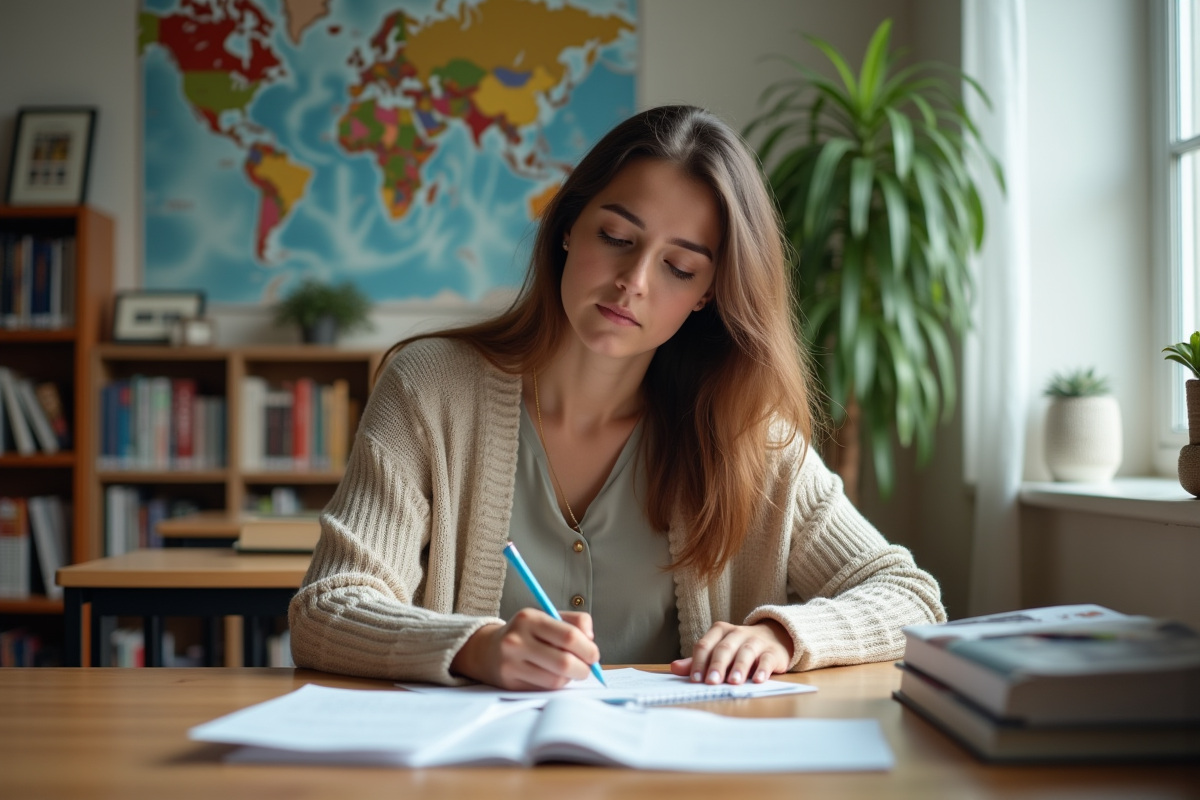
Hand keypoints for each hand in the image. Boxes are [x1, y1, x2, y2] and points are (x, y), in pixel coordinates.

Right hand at [450, 609, 599, 689]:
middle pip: (565, 662)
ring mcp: (511, 663)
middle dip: (583, 669)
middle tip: (586, 668)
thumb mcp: (547, 617)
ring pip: (556, 680)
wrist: (488, 650)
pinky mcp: (510, 683)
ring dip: (569, 679)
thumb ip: (575, 621)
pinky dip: (555, 686)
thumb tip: (591, 638)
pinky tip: (551, 676)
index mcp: (530, 619)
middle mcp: (517, 640)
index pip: (569, 636)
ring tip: (567, 671)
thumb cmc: (527, 633)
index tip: (593, 655)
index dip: (588, 649)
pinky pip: (544, 690)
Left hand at [670, 620, 793, 684]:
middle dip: (717, 665)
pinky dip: (762, 669)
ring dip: (739, 667)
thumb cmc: (738, 648)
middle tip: (712, 682)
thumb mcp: (718, 651)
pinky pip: (767, 659)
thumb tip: (674, 668)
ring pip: (746, 651)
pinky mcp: (773, 651)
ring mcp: (756, 641)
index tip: (695, 679)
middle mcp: (737, 633)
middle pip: (724, 648)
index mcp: (720, 632)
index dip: (699, 662)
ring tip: (733, 682)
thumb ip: (698, 660)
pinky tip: (758, 680)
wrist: (774, 638)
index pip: (705, 644)